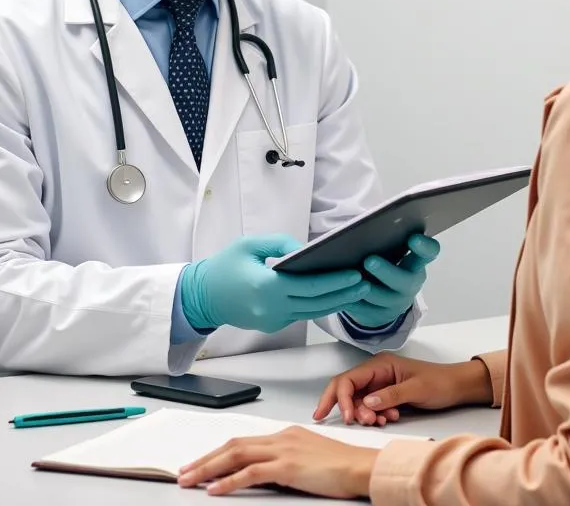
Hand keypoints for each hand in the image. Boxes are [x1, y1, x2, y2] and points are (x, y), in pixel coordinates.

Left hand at [178, 426, 375, 498]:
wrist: (361, 467)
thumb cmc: (341, 467)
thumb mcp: (307, 460)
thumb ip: (284, 463)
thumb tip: (262, 475)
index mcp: (285, 434)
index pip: (244, 441)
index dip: (218, 452)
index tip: (200, 463)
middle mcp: (281, 437)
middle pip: (234, 444)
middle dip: (205, 459)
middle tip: (184, 472)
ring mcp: (284, 450)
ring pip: (236, 455)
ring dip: (208, 468)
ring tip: (190, 480)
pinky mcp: (288, 466)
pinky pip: (251, 472)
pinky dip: (229, 480)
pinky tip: (215, 489)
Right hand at [181, 234, 369, 333]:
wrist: (202, 297)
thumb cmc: (224, 266)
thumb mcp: (250, 245)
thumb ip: (280, 244)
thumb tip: (307, 250)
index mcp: (266, 288)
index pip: (310, 287)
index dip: (335, 281)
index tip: (355, 273)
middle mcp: (272, 309)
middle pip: (317, 303)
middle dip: (343, 293)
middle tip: (366, 282)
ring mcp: (273, 320)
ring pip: (312, 313)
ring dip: (336, 302)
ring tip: (358, 290)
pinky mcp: (273, 325)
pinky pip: (301, 314)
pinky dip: (319, 305)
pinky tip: (335, 295)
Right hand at [314, 352, 492, 426]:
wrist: (456, 387)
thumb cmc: (439, 382)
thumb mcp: (416, 389)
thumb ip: (391, 395)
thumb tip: (366, 403)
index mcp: (380, 365)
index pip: (349, 379)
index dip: (342, 398)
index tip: (348, 417)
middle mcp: (376, 373)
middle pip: (348, 389)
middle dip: (346, 407)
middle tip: (350, 423)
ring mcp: (380, 385)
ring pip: (359, 401)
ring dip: (364, 414)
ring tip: (380, 421)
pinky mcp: (386, 396)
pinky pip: (371, 408)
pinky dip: (375, 416)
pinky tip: (388, 419)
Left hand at [341, 234, 439, 328]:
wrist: (384, 300)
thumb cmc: (386, 263)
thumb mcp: (392, 252)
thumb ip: (388, 240)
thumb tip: (368, 224)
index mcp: (416, 263)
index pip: (430, 253)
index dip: (424, 247)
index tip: (413, 238)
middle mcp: (411, 284)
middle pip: (404, 280)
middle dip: (386, 271)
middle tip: (369, 260)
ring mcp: (396, 303)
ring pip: (381, 298)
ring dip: (365, 288)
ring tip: (349, 277)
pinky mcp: (379, 316)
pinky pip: (364, 310)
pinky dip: (352, 300)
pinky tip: (340, 290)